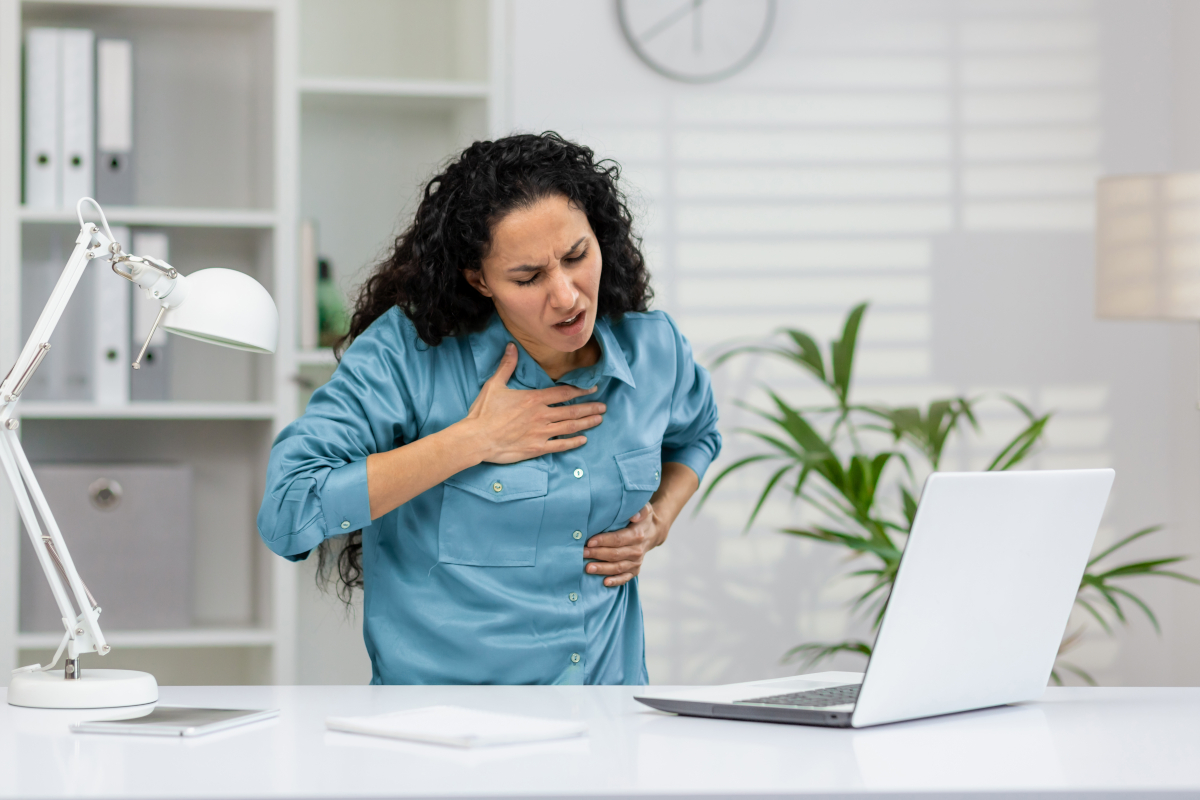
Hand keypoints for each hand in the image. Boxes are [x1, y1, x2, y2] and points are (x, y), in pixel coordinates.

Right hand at [466, 343, 605, 463]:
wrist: (476, 438)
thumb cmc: (484, 412)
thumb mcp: (494, 385)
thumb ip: (506, 366)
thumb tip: (511, 346)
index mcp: (534, 399)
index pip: (563, 393)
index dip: (580, 391)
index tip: (593, 390)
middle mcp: (541, 415)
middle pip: (572, 411)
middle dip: (590, 407)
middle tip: (603, 407)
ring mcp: (541, 433)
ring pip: (570, 427)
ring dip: (586, 423)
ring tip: (599, 419)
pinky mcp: (536, 448)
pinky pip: (560, 445)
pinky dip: (573, 443)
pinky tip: (583, 440)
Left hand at [582, 503, 666, 587]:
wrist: (653, 532)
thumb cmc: (642, 518)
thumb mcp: (644, 509)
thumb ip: (640, 510)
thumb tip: (634, 516)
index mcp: (637, 535)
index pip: (618, 539)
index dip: (604, 541)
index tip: (589, 541)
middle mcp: (638, 550)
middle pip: (615, 554)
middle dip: (597, 554)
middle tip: (582, 553)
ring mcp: (636, 562)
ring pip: (618, 567)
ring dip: (602, 568)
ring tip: (587, 568)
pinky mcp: (635, 570)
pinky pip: (625, 578)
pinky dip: (616, 581)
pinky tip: (604, 583)